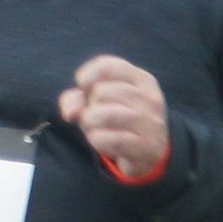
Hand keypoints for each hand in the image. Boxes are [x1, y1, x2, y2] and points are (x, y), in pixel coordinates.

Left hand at [60, 54, 170, 180]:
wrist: (150, 155)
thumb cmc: (119, 121)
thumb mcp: (98, 103)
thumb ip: (76, 99)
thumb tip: (72, 113)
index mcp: (142, 80)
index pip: (107, 66)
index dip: (86, 77)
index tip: (86, 90)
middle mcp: (150, 99)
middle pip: (101, 92)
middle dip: (89, 106)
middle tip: (98, 116)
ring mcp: (150, 123)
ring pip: (102, 116)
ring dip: (90, 125)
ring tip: (98, 129)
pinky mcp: (147, 146)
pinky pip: (108, 139)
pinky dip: (97, 141)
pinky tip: (105, 143)